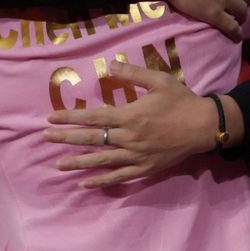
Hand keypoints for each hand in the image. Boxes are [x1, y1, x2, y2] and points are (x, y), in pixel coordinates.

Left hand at [45, 61, 229, 188]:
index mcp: (130, 115)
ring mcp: (136, 156)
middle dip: (66, 138)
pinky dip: (101, 181)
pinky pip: (119, 176)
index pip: (93, 117)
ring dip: (78, 163)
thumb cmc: (181, 101)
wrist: (204, 126)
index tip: (51, 118)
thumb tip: (110, 66)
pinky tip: (85, 184)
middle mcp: (129, 138)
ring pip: (101, 161)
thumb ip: (133, 74)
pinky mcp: (145, 168)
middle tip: (45, 138)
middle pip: (92, 139)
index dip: (70, 117)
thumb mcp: (159, 80)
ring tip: (58, 165)